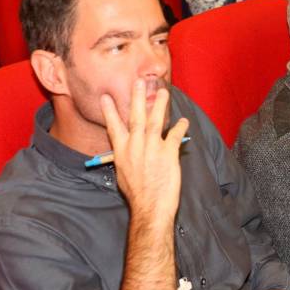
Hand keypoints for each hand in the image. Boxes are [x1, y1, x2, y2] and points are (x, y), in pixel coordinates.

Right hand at [100, 80, 189, 223]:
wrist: (149, 207)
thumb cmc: (136, 195)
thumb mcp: (123, 174)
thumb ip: (125, 158)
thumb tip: (126, 151)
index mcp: (122, 151)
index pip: (114, 126)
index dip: (110, 111)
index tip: (106, 96)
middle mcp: (135, 146)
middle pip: (136, 117)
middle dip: (137, 98)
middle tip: (139, 81)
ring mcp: (152, 148)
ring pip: (156, 121)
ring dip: (160, 105)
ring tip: (163, 91)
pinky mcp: (168, 153)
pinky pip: (176, 135)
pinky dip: (180, 127)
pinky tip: (184, 121)